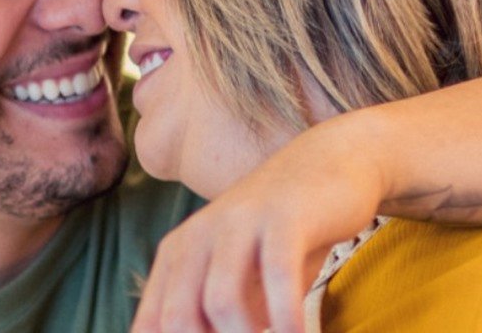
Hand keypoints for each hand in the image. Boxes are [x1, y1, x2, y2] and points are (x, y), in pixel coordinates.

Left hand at [131, 117, 386, 332]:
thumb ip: (213, 320)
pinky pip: (279, 276)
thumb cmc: (278, 239)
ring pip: (223, 302)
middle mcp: (196, 238)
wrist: (326, 164)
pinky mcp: (281, 217)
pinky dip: (289, 317)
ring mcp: (237, 224)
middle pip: (179, 319)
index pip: (155, 326)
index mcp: (176, 256)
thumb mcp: (239, 282)